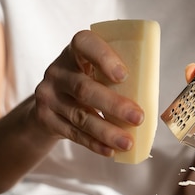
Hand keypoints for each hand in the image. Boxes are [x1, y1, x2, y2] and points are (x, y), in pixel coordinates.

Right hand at [32, 30, 143, 156]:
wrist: (47, 103)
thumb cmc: (85, 82)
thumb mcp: (93, 71)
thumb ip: (114, 78)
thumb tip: (148, 98)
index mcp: (74, 52)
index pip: (84, 44)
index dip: (103, 57)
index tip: (123, 75)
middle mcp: (57, 71)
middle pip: (84, 89)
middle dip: (114, 105)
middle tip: (138, 118)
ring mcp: (48, 96)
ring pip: (80, 116)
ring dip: (107, 131)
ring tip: (127, 142)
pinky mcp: (46, 119)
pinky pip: (73, 133)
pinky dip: (94, 143)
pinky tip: (110, 150)